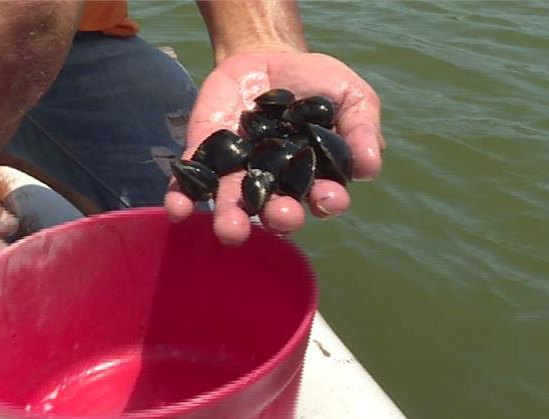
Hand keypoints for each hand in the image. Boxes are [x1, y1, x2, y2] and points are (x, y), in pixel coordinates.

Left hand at [165, 49, 384, 243]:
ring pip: (233, 207)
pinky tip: (178, 209)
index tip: (329, 198)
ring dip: (231, 221)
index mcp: (313, 177)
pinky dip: (182, 198)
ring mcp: (237, 174)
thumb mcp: (350, 95)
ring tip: (231, 230)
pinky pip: (191, 184)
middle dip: (280, 218)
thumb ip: (362, 128)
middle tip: (283, 216)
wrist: (267, 57)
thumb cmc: (315, 84)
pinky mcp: (205, 158)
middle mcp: (275, 185)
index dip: (327, 201)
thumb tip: (370, 167)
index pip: (323, 198)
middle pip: (277, 211)